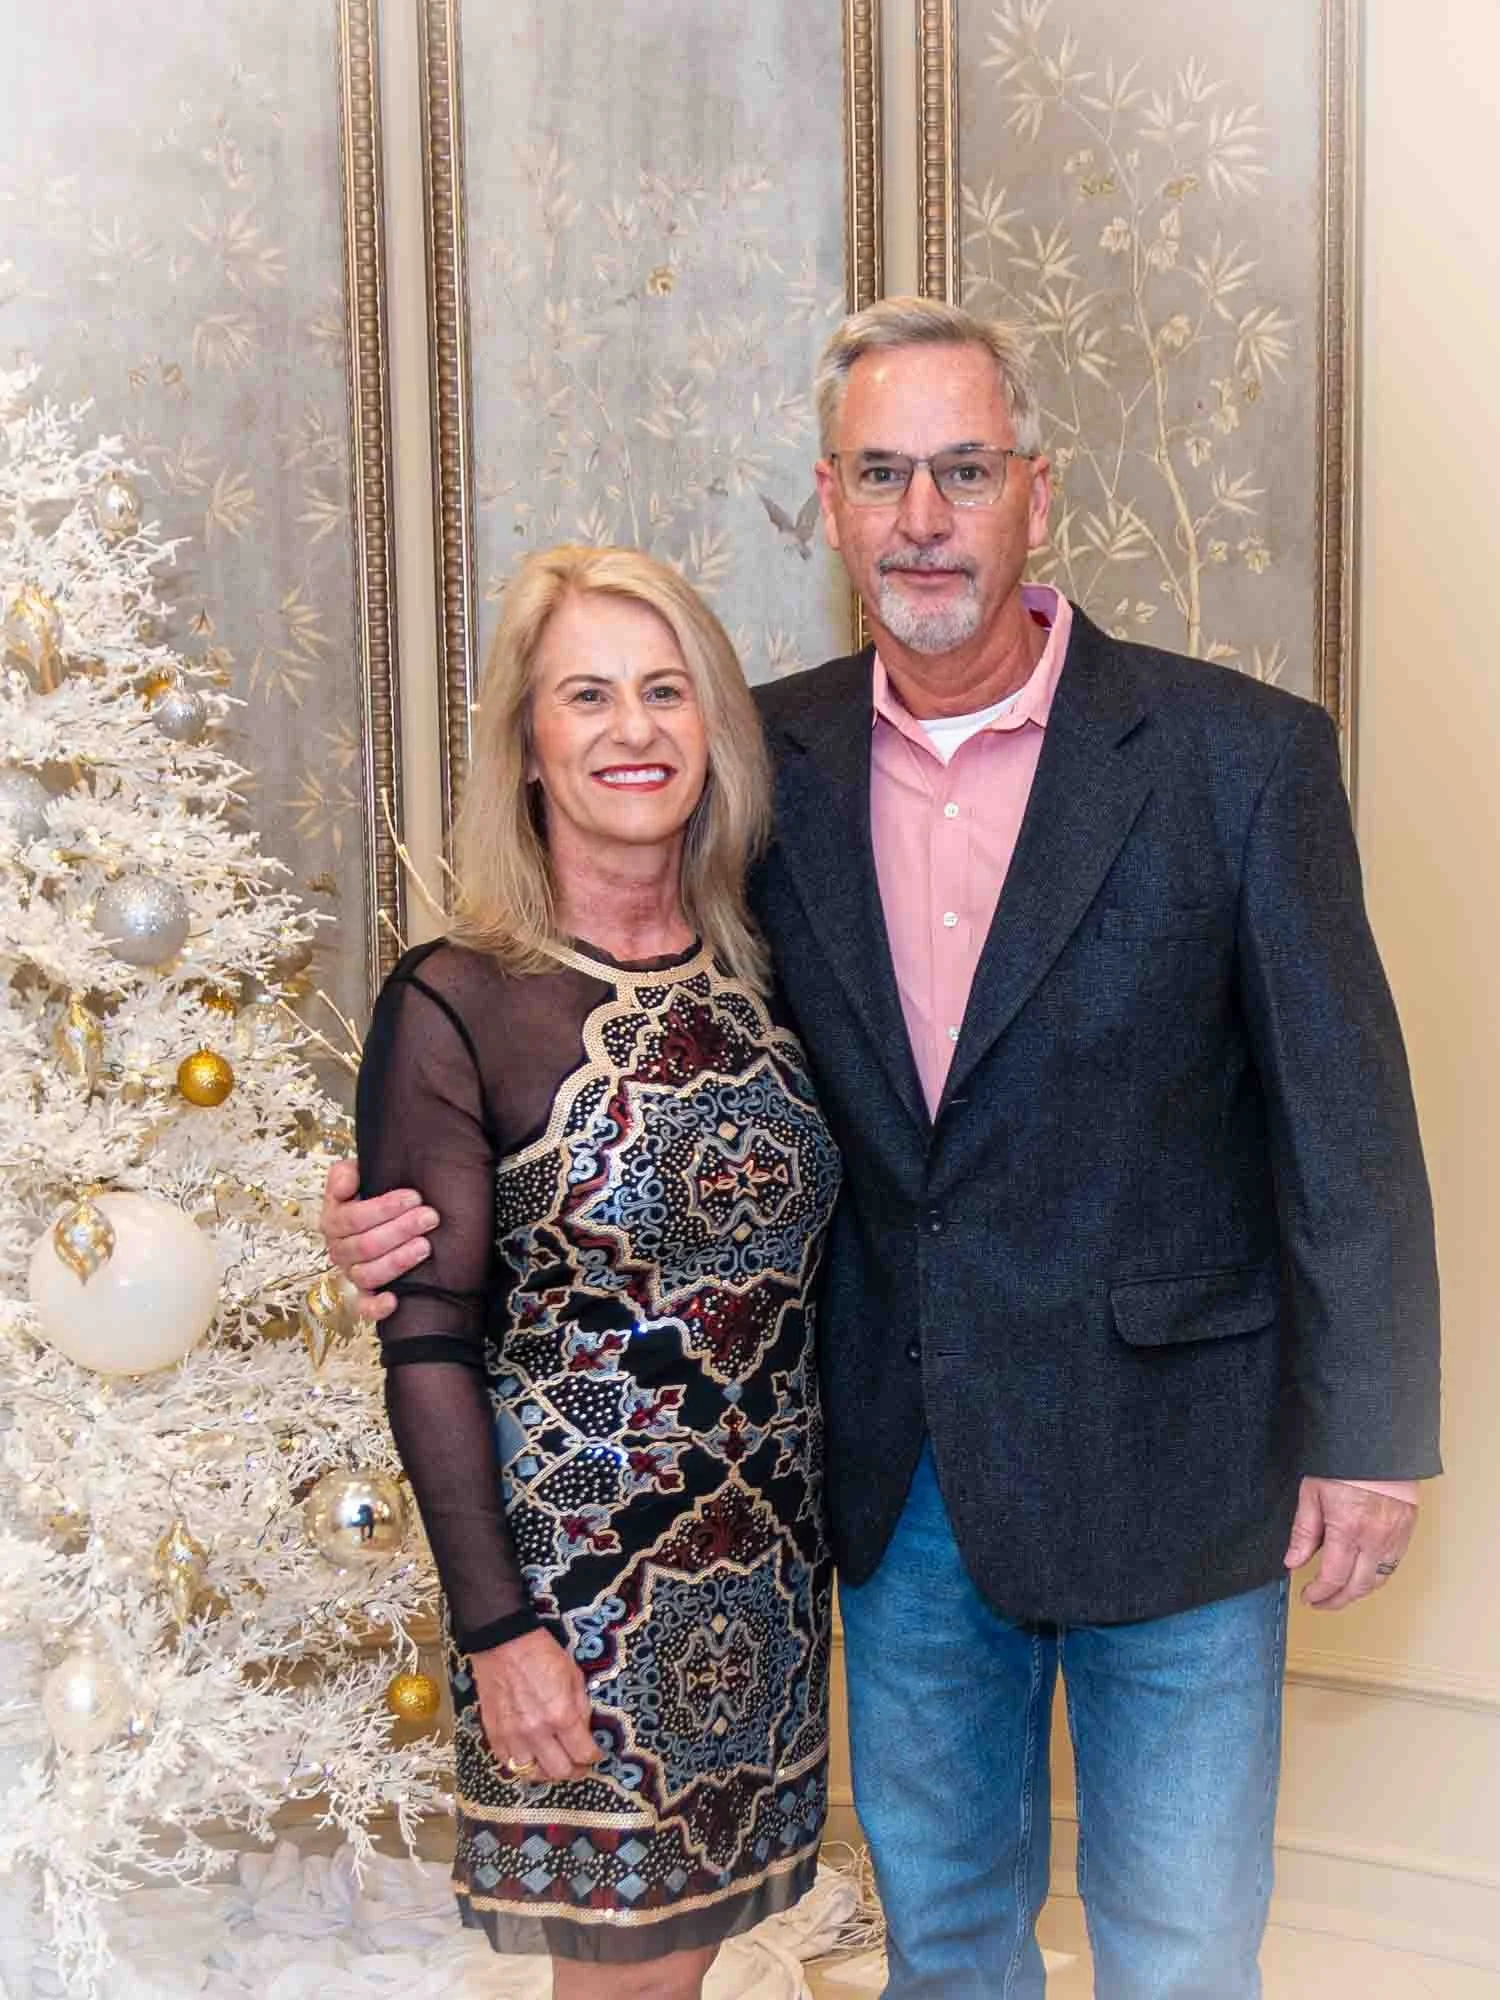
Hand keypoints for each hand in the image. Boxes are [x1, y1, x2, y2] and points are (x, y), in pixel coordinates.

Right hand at [318, 1158, 439, 1321]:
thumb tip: (345, 1186)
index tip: (414, 1197)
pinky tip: (394, 1300)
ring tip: (425, 1245)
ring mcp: (352, 1272)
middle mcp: (339, 1249)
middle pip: (365, 1246)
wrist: (379, 1209)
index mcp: (333, 1220)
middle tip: (429, 1217)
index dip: (384, 1208)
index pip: (352, 1218)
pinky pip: (363, 1307)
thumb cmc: (371, 1192)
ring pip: (367, 1274)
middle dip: (401, 1229)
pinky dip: (375, 1307)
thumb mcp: (356, 1174)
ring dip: (398, 1260)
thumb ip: (344, 1174)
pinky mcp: (364, 1294)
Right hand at [470, 1629, 599, 1782]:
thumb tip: (584, 1732)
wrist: (503, 1643)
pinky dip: (522, 1764)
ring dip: (547, 1771)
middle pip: (561, 1772)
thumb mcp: (573, 1675)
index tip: (594, 1754)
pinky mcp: (494, 1735)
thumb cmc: (542, 1654)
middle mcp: (537, 1732)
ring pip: (534, 1775)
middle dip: (575, 1770)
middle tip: (578, 1763)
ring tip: (553, 1762)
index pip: (583, 1754)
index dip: (593, 1756)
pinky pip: (509, 1764)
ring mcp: (513, 1736)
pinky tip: (531, 1755)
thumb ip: (581, 1707)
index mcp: (561, 1715)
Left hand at [1284, 1476, 1416, 1609]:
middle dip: (1337, 1601)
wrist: (1378, 1445)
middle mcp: (1374, 1539)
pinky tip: (1362, 1575)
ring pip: (1378, 1581)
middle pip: (1357, 1588)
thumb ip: (1304, 1532)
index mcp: (1348, 1529)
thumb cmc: (1343, 1464)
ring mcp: (1394, 1538)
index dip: (1319, 1594)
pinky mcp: (1406, 1532)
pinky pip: (1393, 1566)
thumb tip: (1292, 1561)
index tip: (1308, 1597)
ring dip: (1357, 1592)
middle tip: (1320, 1602)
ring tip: (1339, 1593)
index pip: (1333, 1578)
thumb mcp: (1312, 1493)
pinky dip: (1376, 1577)